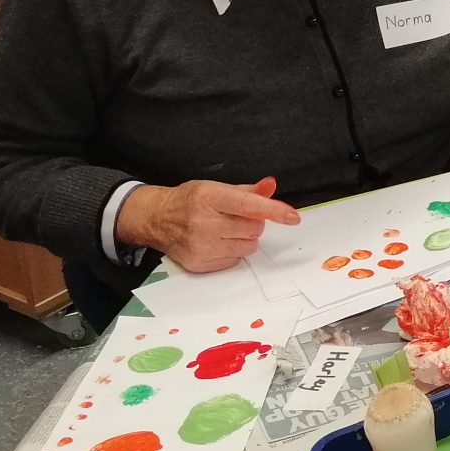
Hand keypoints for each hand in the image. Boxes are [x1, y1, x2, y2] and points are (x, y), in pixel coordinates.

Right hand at [117, 178, 300, 273]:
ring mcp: (201, 246)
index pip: (248, 205)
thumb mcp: (216, 188)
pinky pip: (235, 260)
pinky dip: (232, 251)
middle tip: (236, 218)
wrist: (156, 219)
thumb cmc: (189, 201)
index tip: (293, 217)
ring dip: (244, 239)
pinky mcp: (199, 264)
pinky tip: (216, 242)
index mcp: (209, 197)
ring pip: (248, 247)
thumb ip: (248, 191)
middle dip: (253, 224)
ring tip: (225, 230)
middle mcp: (204, 222)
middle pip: (253, 229)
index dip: (273, 210)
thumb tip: (271, 186)